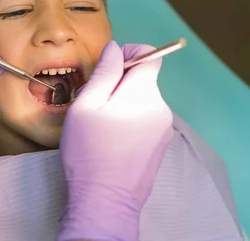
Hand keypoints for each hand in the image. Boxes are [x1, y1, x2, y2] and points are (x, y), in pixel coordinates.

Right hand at [58, 41, 173, 240]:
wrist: (105, 201)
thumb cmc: (89, 152)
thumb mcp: (86, 106)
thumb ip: (103, 72)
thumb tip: (114, 48)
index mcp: (144, 93)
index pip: (149, 55)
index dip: (127, 54)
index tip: (107, 69)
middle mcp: (161, 107)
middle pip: (142, 79)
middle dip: (118, 83)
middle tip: (93, 103)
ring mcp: (163, 129)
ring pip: (141, 100)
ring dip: (122, 103)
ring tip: (100, 125)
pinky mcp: (159, 145)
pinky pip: (144, 119)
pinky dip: (129, 120)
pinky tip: (111, 140)